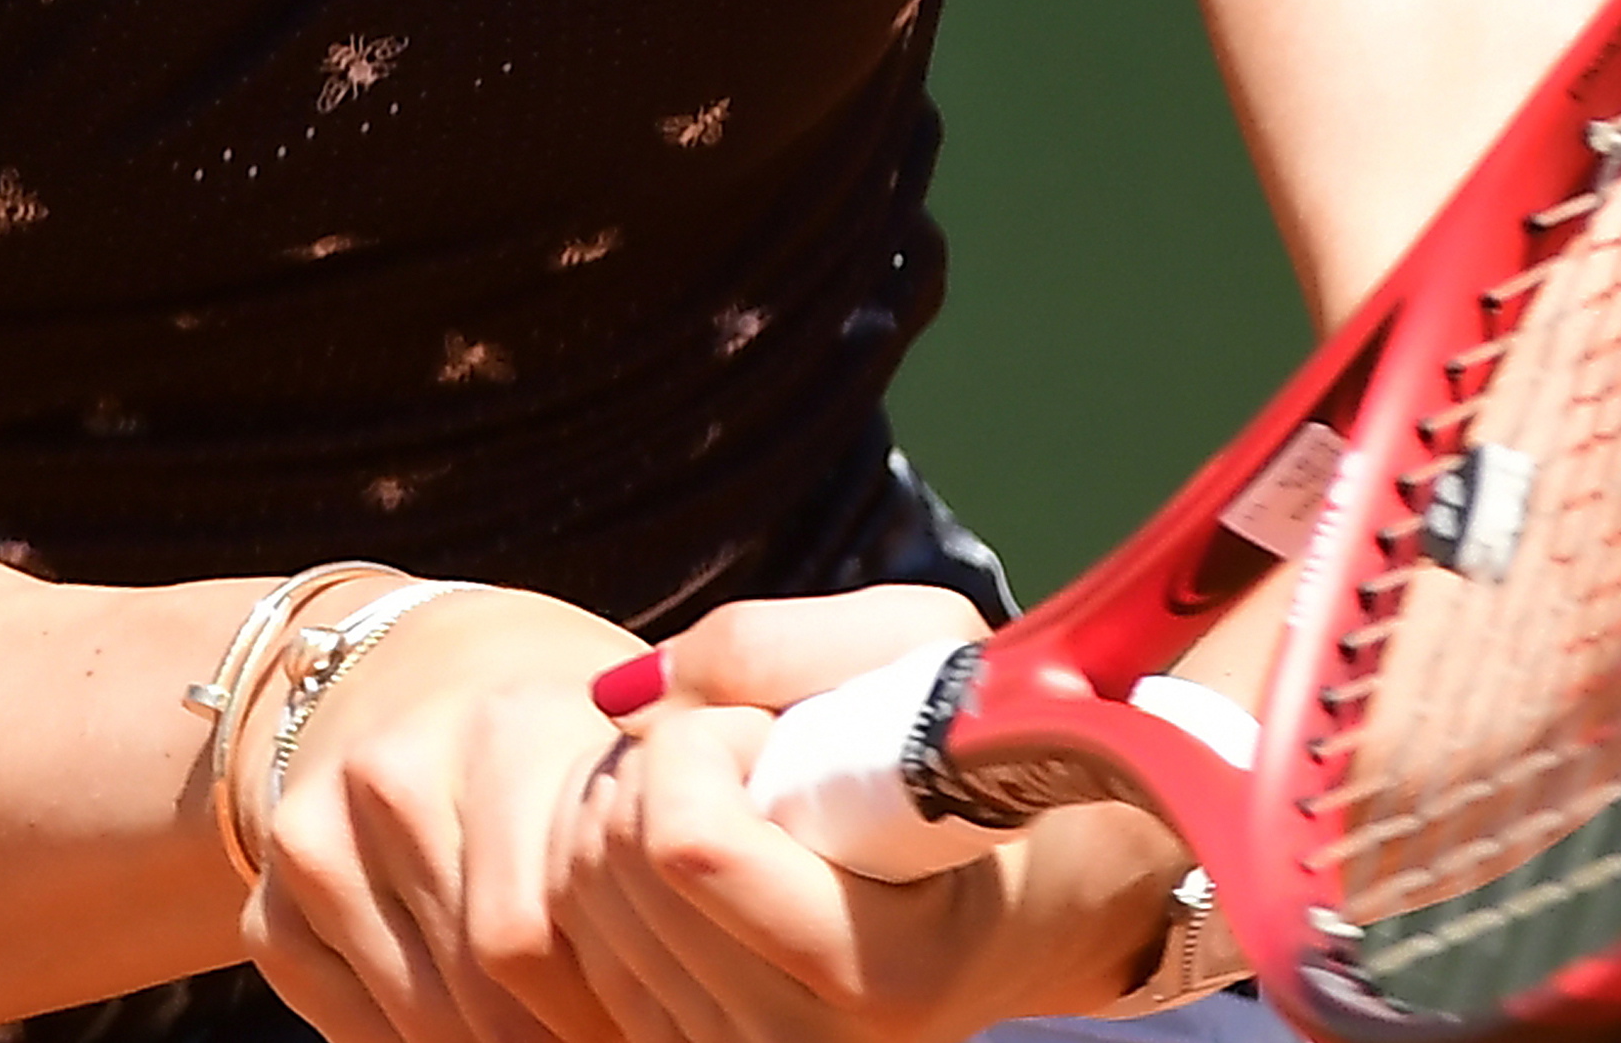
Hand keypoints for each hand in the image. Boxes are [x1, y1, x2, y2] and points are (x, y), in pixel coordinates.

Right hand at [241, 585, 655, 1042]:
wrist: (400, 669)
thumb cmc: (552, 724)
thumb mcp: (626, 740)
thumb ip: (679, 821)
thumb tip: (744, 944)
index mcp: (502, 726)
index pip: (536, 935)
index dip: (606, 1010)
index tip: (651, 1021)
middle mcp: (390, 773)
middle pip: (483, 986)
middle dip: (559, 1033)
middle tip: (609, 1031)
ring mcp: (315, 836)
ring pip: (424, 1019)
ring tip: (553, 1021)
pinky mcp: (270, 898)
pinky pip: (354, 1028)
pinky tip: (472, 1017)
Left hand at [554, 589, 1186, 1042]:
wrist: (1039, 897)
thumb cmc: (991, 758)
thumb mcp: (933, 658)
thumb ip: (779, 648)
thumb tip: (630, 701)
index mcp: (884, 971)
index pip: (686, 843)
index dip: (707, 741)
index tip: (777, 728)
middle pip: (618, 863)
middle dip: (664, 764)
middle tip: (758, 754)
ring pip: (583, 897)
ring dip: (631, 806)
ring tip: (736, 796)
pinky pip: (581, 940)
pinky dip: (613, 865)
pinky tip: (697, 847)